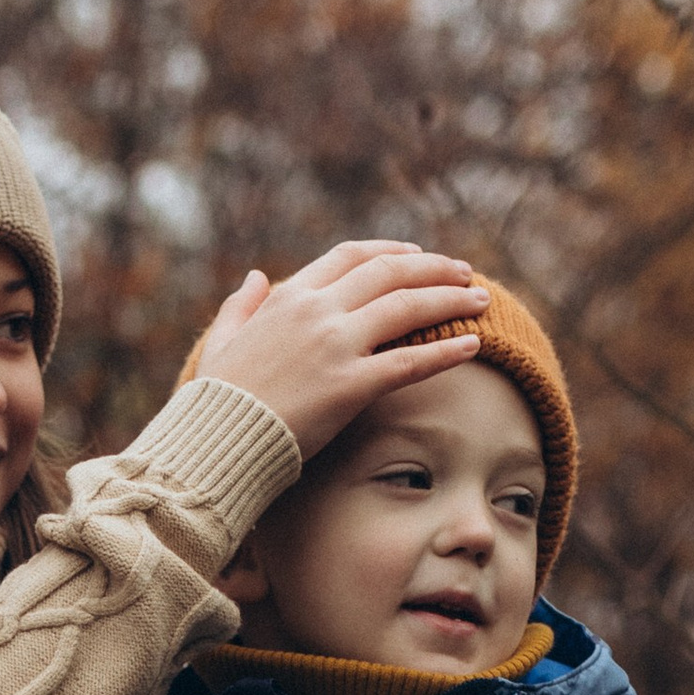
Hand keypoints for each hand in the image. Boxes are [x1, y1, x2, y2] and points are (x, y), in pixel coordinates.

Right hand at [193, 242, 489, 460]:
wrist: (212, 442)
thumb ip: (241, 306)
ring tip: (481, 302)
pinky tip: (472, 345)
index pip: (351, 257)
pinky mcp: (351, 386)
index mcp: (289, 297)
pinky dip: (446, 350)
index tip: (418, 256)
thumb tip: (255, 277)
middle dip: (435, 269)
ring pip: (408, 307)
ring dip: (451, 300)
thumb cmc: (214, 401)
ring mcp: (336, 346)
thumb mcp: (221, 342)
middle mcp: (318, 311)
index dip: (391, 252)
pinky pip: (410, 361)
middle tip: (465, 275)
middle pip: (391, 273)